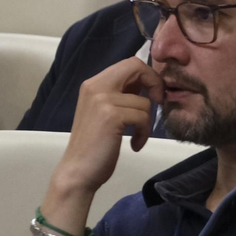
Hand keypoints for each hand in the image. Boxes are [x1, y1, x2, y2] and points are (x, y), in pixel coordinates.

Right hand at [50, 58, 164, 197]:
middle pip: (137, 67)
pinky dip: (143, 133)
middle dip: (155, 84)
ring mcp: (102, 100)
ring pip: (144, 101)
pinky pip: (143, 117)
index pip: (130, 63)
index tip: (153, 94)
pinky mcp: (110, 116)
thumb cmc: (95, 145)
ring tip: (136, 136)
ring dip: (146, 122)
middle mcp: (95, 86)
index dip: (148, 75)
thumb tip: (148, 82)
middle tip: (158, 103)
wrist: (77, 172)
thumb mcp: (106, 111)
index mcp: (93, 84)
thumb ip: (122, 94)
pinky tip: (134, 144)